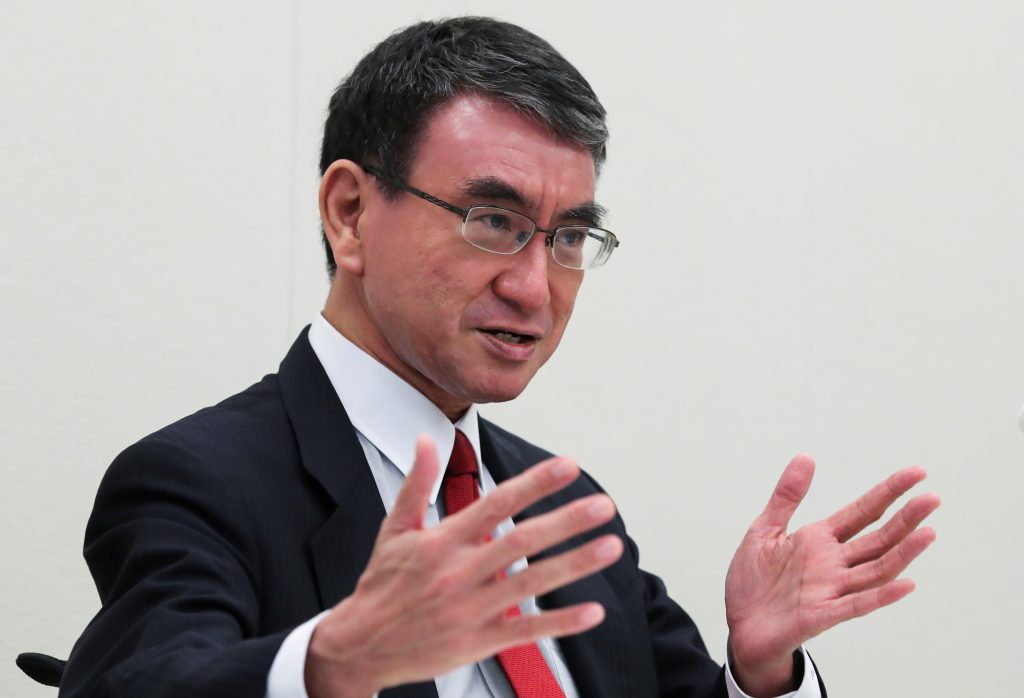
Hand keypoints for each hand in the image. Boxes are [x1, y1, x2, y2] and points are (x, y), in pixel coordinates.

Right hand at [305, 435, 623, 697]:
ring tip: (611, 546)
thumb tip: (428, 439)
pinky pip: (526, 630)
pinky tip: (594, 610)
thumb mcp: (395, 529)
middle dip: (567, 520)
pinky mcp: (478, 641)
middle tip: (604, 505)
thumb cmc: (381, 583)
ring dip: (575, 564)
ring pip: (532, 583)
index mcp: (443, 540)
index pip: (497, 503)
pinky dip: (561, 621)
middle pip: (523, 540)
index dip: (535, 483)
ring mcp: (471, 609)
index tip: (568, 465)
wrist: (361, 645)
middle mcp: (460, 571)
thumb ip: (418, 483)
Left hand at [724, 455, 939, 696]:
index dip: (888, 492)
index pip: (862, 512)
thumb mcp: (764, 530)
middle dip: (905, 518)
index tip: (917, 473)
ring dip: (903, 553)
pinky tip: (906, 583)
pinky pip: (857, 605)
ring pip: (876, 570)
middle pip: (878, 538)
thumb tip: (806, 457)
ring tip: (928, 532)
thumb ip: (786, 497)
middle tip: (933, 498)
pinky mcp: (822, 615)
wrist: (739, 626)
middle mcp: (832, 563)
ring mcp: (831, 589)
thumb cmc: (753, 581)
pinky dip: (882, 595)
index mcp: (819, 540)